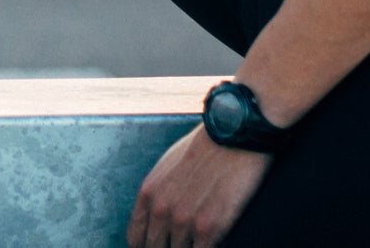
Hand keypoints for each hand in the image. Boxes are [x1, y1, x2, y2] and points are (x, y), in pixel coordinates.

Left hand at [126, 126, 270, 247]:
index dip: (147, 246)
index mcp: (148, 193)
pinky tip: (213, 241)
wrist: (233, 134)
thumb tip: (158, 214)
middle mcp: (161, 209)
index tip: (161, 244)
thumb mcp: (168, 166)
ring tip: (199, 239)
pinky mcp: (209, 227)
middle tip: (183, 242)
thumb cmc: (205, 146)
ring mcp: (183, 221)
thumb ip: (159, 193)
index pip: (136, 238)